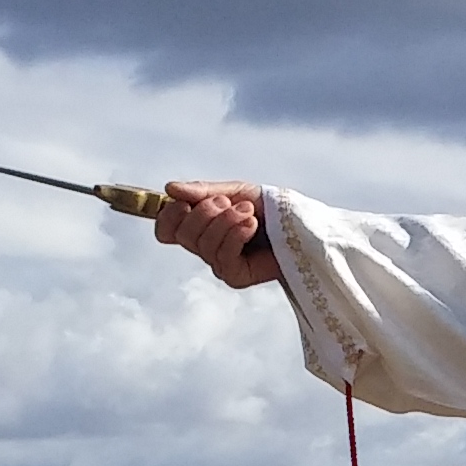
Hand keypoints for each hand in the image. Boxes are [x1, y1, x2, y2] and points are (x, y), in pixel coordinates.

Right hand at [157, 179, 275, 287]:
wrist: (298, 223)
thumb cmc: (268, 208)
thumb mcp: (234, 191)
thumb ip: (202, 191)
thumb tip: (170, 188)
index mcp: (200, 226)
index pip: (166, 230)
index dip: (169, 217)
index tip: (185, 204)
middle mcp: (205, 247)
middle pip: (184, 235)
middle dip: (206, 214)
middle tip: (229, 204)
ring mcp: (219, 264)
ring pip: (204, 245)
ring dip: (227, 222)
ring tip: (249, 213)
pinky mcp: (236, 277)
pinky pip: (223, 257)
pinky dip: (236, 236)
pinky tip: (252, 226)